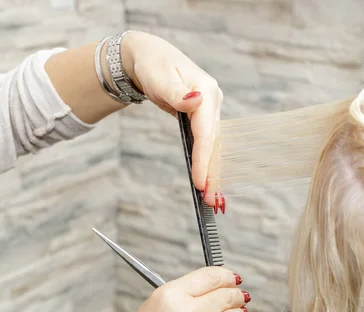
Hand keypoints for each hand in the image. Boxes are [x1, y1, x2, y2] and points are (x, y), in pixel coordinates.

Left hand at [120, 31, 222, 205]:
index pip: (206, 131)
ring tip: (212, 198)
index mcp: (206, 91)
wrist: (150, 57)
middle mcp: (212, 101)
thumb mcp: (160, 77)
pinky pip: (206, 143)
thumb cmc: (153, 65)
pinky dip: (206, 162)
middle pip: (213, 142)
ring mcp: (209, 110)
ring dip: (212, 171)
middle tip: (211, 201)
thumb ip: (177, 92)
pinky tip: (207, 180)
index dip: (204, 158)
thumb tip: (195, 101)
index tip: (200, 183)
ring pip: (212, 145)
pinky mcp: (203, 118)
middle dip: (212, 172)